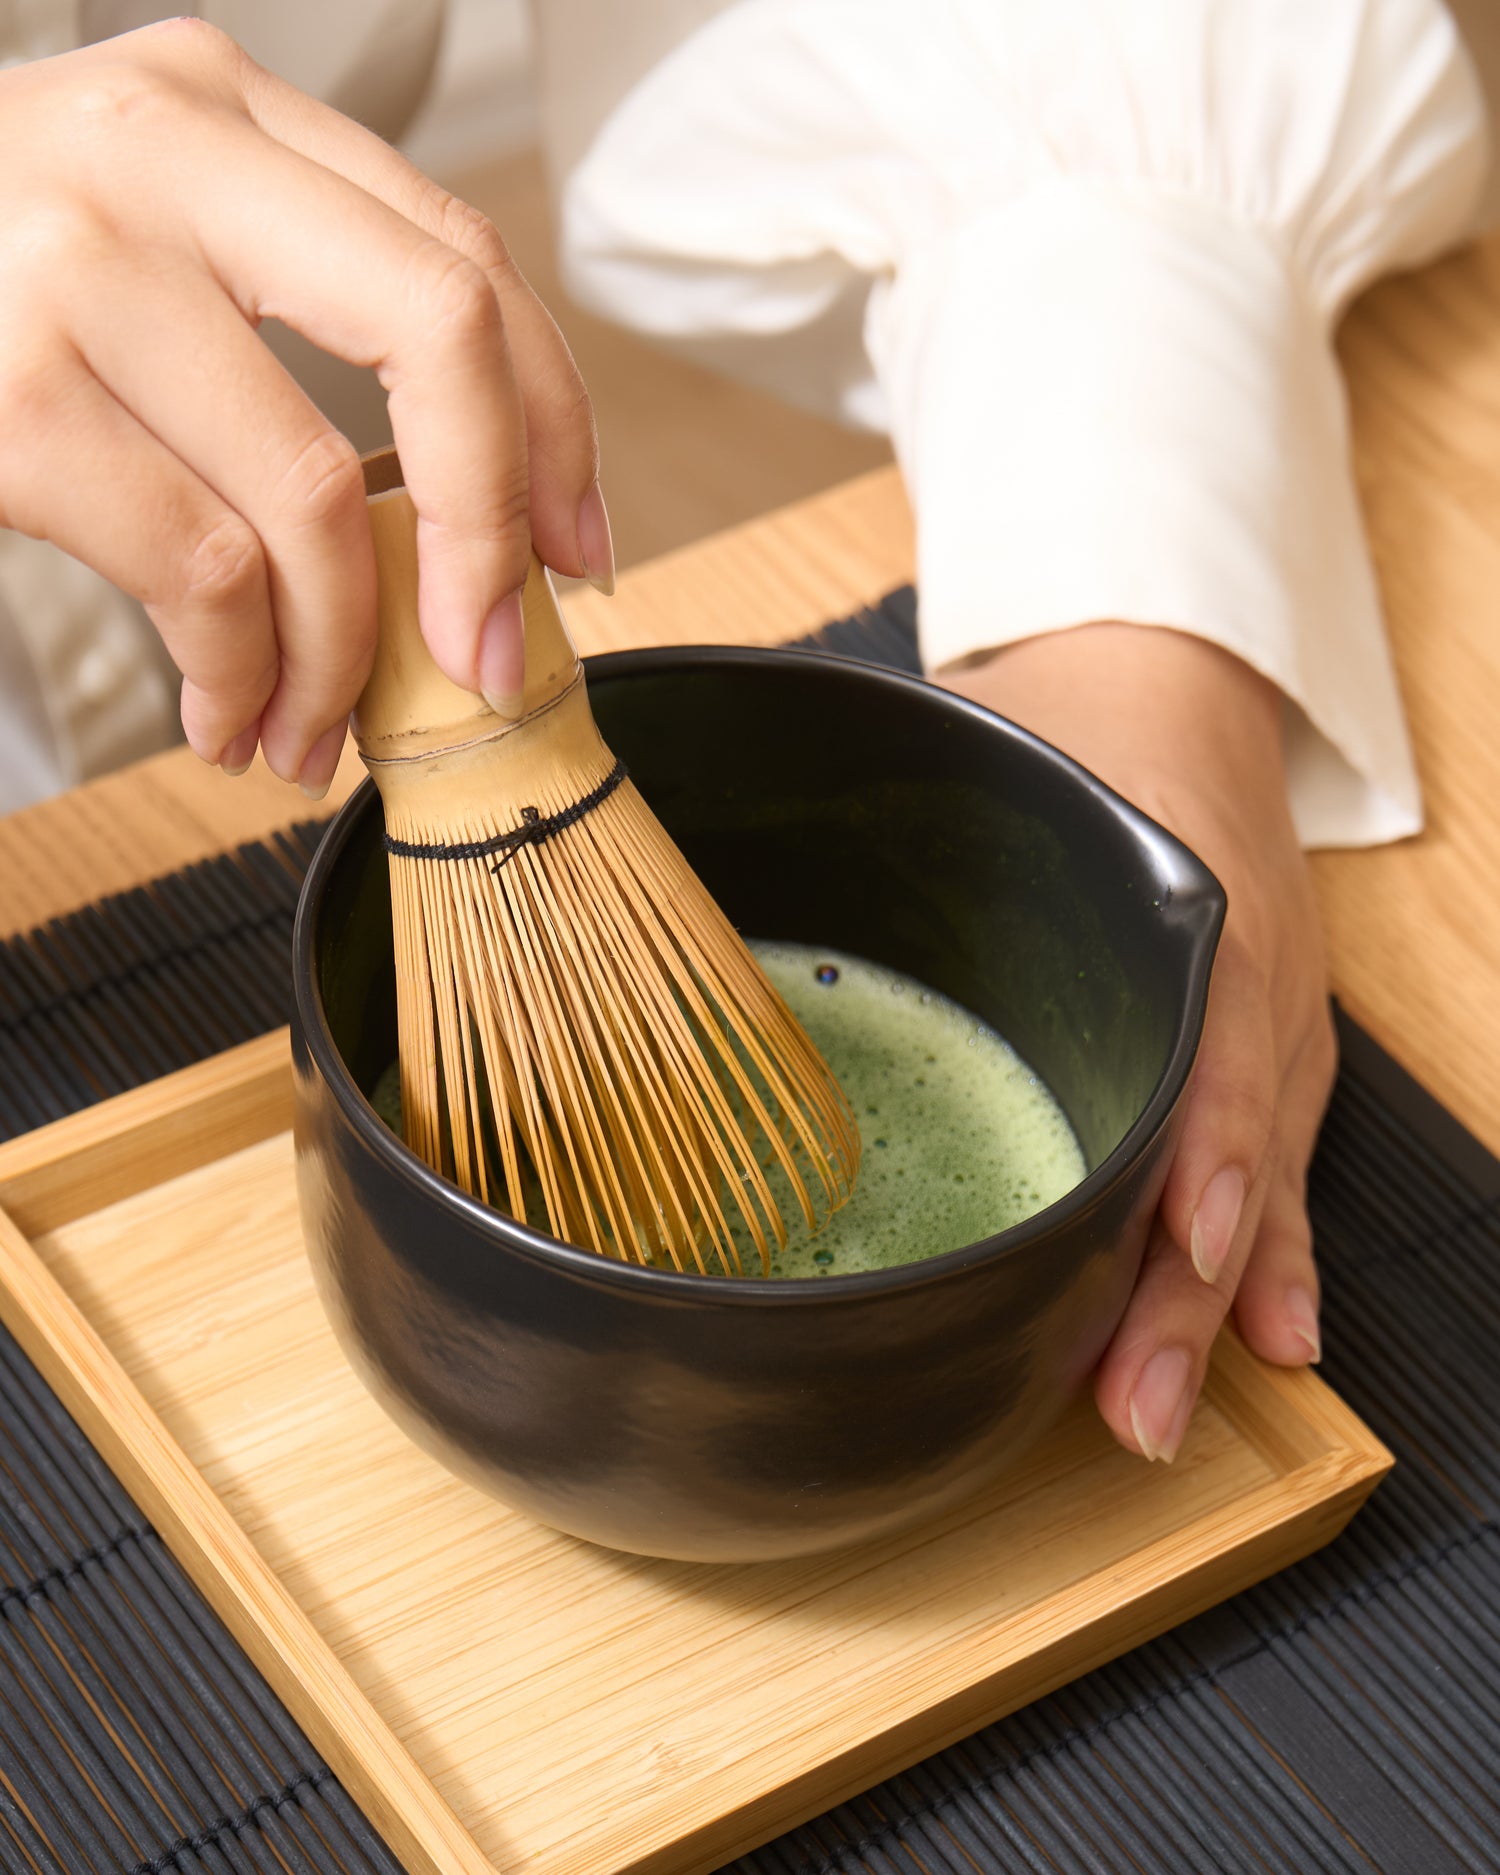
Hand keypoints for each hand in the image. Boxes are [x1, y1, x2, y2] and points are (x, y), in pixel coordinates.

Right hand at [0, 21, 608, 794]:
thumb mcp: (136, 237)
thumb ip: (287, 313)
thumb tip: (464, 525)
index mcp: (218, 108)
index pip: (463, 257)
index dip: (554, 424)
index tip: (578, 549)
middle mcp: (157, 153)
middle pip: (436, 334)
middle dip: (493, 530)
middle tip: (492, 658)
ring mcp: (70, 265)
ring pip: (314, 499)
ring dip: (337, 660)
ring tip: (307, 731)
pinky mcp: (6, 395)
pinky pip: (205, 574)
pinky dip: (242, 677)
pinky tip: (228, 715)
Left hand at [941, 624, 1334, 1461]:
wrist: (1169, 680)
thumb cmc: (1074, 721)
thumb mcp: (985, 734)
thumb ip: (880, 786)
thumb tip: (707, 812)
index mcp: (1177, 898)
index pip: (1210, 1039)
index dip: (1202, 1151)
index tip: (1182, 1244)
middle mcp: (1230, 978)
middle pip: (1228, 1151)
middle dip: (1182, 1291)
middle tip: (1135, 1404)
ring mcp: (1256, 1022)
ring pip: (1252, 1183)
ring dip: (1208, 1304)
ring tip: (1154, 1412)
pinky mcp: (1252, 1053)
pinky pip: (1268, 1166)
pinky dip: (1264, 1257)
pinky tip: (1256, 1340)